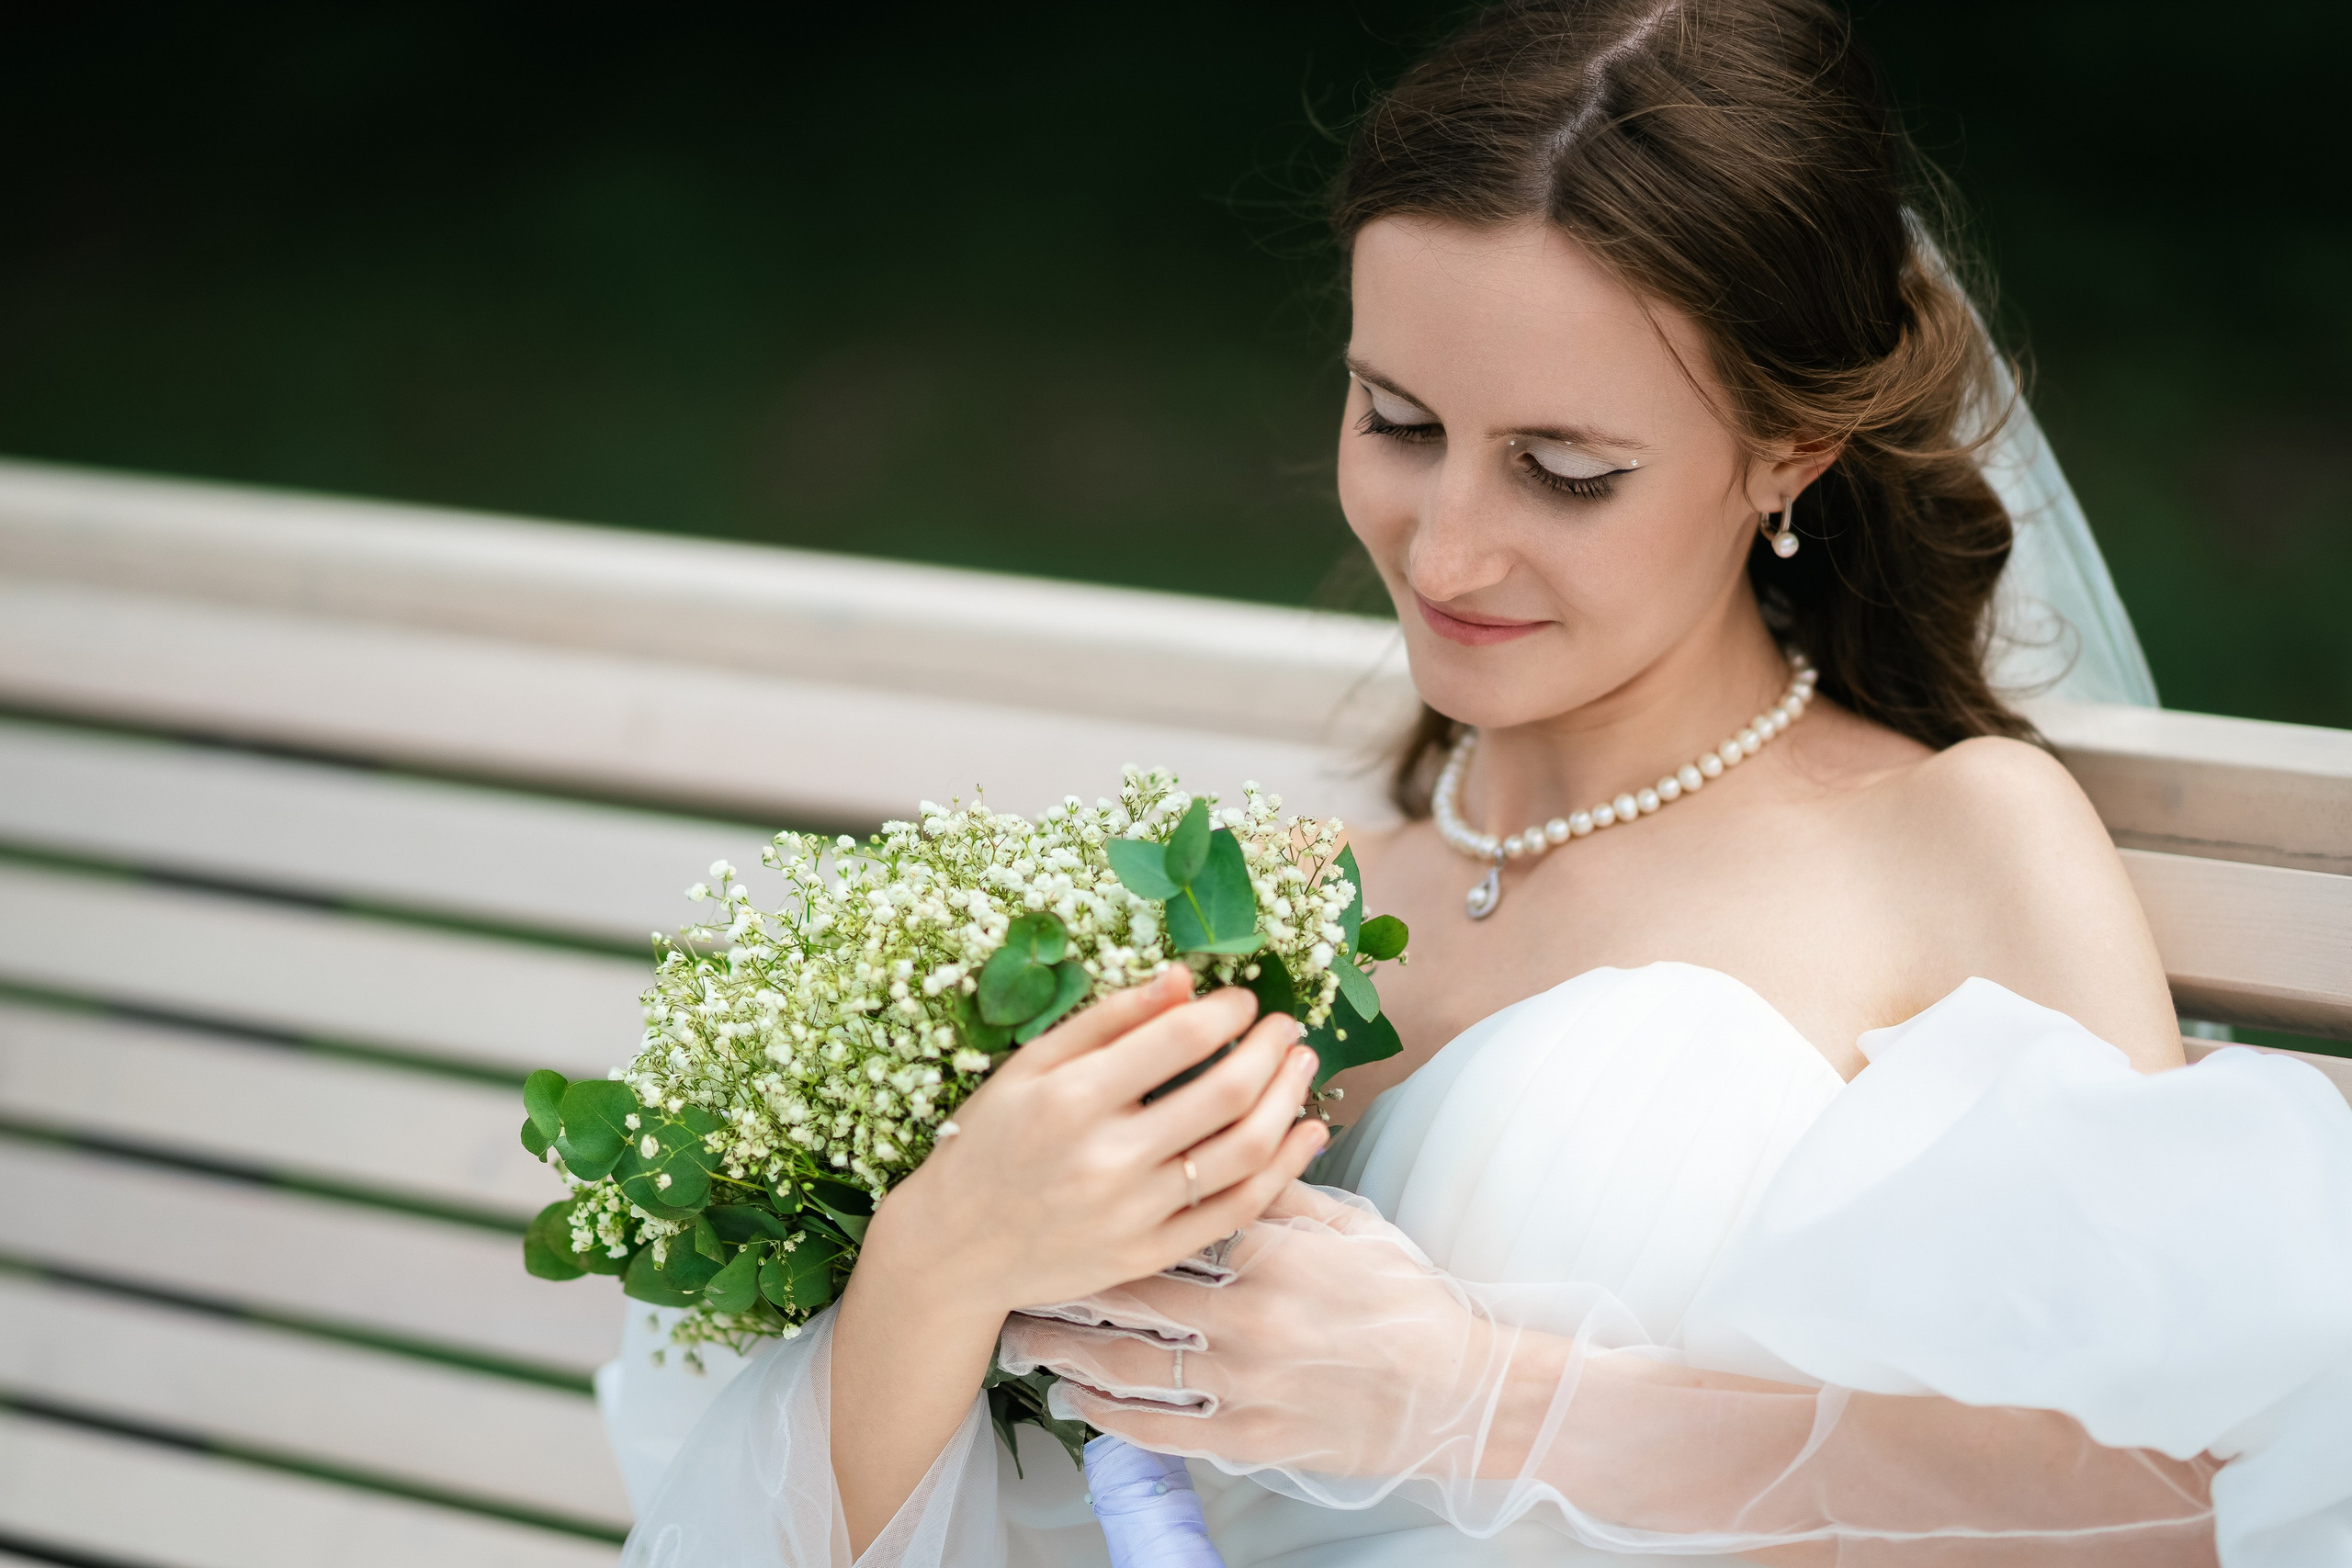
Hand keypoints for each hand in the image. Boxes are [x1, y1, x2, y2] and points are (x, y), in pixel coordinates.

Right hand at [858, 969, 1330, 1320]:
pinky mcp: (1149, 1254)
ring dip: (1288, 1101)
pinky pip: (1235, 1211)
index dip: (1226, 1011)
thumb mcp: (1030, 1064)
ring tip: (1301, 1066)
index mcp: (1072, 1099)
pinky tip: (1305, 1133)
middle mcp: (1107, 1159)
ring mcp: (1133, 1214)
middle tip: (1286, 1026)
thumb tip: (1183, 979)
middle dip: (1270, 1049)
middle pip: (1225, 1094)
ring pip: (1243, 1153)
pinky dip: (1282, 1169)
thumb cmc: (989, 1140)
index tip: (1241, 999)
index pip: (1179, 1039)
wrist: (954, 1247)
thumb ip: (1108, 1019)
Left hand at [999, 1183, 1506, 1473]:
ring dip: (1070, 1350)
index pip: (1170, 1218)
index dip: (1110, 1211)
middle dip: (1067, 1283)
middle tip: (1018, 1273)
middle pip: (1132, 1291)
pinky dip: (1113, 1416)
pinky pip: (1165, 1427)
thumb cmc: (1407, 1301)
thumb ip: (1282, 1191)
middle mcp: (1250, 1314)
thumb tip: (1234, 1141)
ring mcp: (1249, 1380)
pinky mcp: (1254, 1437)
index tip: (1063, 1202)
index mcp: (1272, 1250)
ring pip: (1134, 1362)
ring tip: (1024, 1339)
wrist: (1460, 1391)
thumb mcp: (1350, 1228)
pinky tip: (1077, 1402)